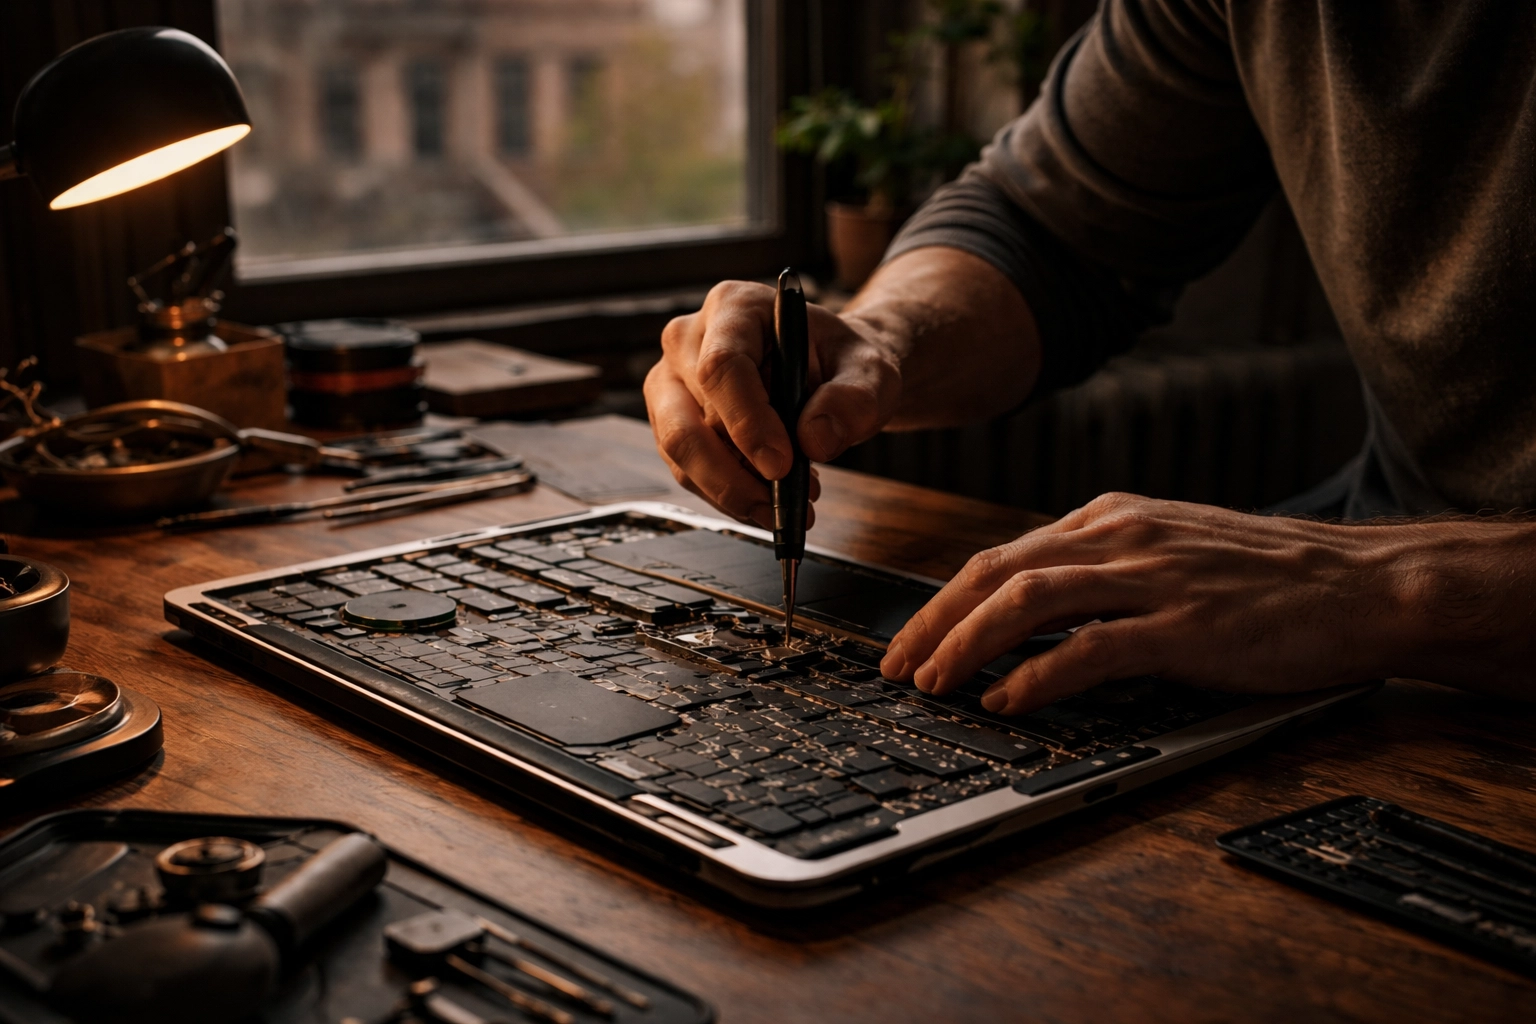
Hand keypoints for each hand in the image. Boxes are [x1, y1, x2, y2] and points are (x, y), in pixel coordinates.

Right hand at [644, 280, 900, 527]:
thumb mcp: (871, 372)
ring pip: (680, 453)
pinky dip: (728, 494)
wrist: (830, 372)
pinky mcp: (672, 422)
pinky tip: (770, 497)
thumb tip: (814, 440)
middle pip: (686, 419)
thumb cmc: (843, 362)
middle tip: (780, 506)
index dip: (747, 422)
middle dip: (732, 475)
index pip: (722, 367)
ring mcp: (673, 383)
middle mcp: (689, 340)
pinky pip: (687, 471)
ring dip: (732, 491)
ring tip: (788, 504)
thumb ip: (853, 400)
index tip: (781, 465)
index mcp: (734, 307)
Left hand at [879, 493, 1415, 714]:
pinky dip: (1039, 674)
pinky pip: (1091, 648)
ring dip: (969, 645)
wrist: (1362, 583)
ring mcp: (1152, 578)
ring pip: (1028, 601)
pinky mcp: (1185, 626)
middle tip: (896, 668)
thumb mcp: (1170, 552)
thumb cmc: (1269, 578)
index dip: (945, 602)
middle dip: (934, 623)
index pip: (1002, 557)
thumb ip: (1102, 572)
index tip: (910, 640)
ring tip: (935, 684)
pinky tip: (1009, 700)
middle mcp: (1121, 538)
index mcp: (1111, 519)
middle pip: (997, 573)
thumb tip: (1031, 615)